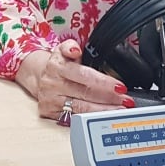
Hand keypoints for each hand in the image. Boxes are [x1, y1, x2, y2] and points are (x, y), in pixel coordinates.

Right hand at [15, 39, 134, 120]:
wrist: (38, 76)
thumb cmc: (58, 65)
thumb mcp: (62, 50)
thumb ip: (70, 46)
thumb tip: (75, 50)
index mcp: (57, 66)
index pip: (83, 75)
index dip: (103, 82)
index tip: (120, 87)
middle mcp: (52, 84)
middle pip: (84, 93)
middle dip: (108, 98)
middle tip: (126, 101)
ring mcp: (51, 100)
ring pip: (80, 108)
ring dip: (103, 111)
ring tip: (119, 111)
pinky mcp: (49, 113)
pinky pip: (74, 118)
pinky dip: (90, 119)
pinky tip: (102, 118)